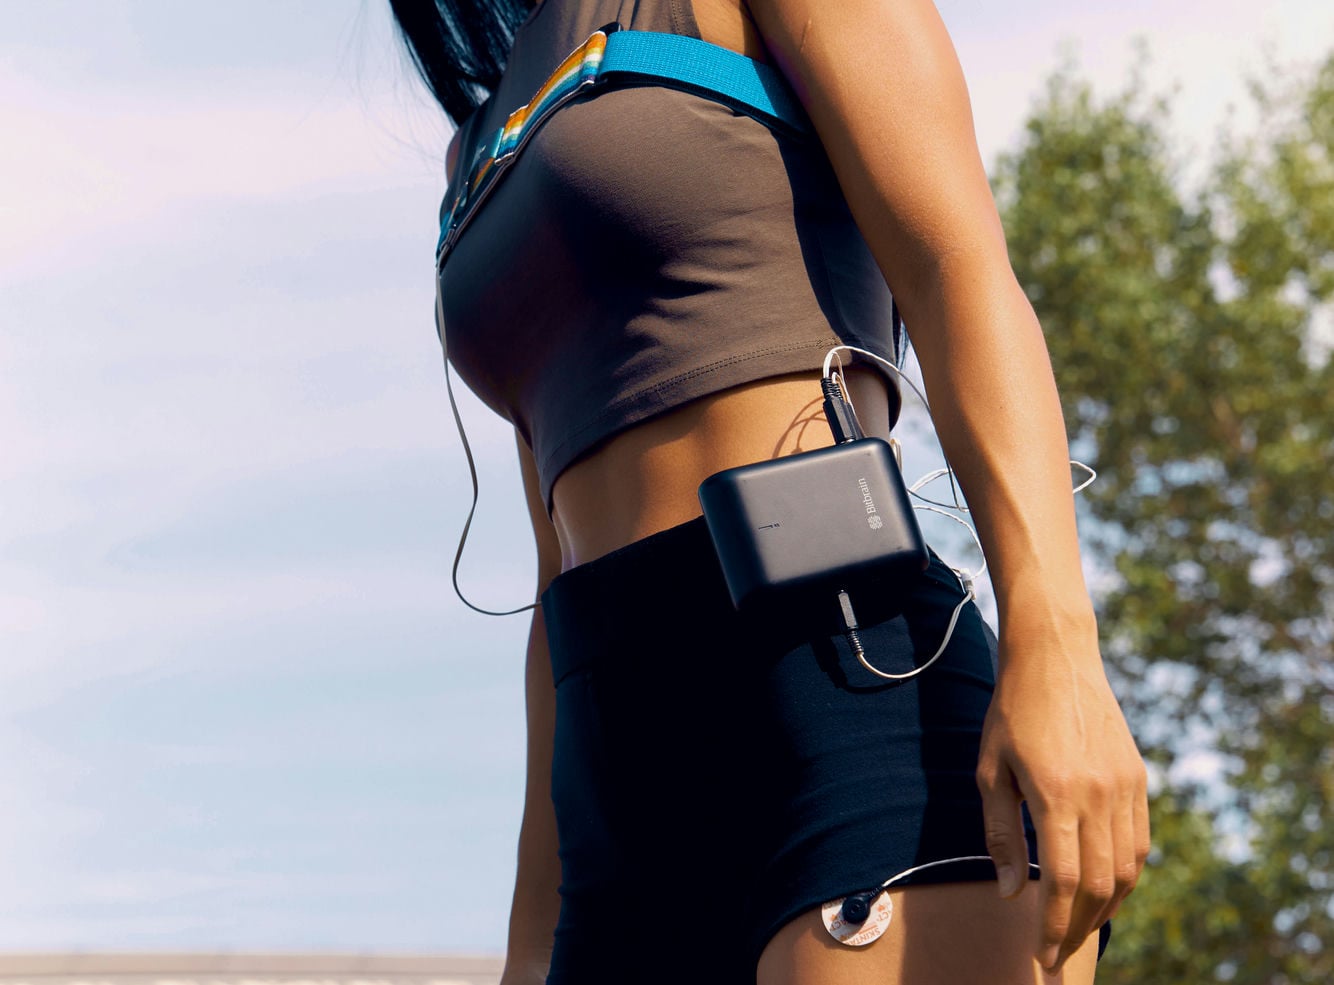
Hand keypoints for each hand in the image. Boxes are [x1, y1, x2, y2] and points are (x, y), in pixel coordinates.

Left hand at [976, 614, 1149, 972]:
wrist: (1056, 658)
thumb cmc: (1011, 712)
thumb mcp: (990, 770)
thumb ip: (1000, 834)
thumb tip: (1010, 893)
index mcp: (1056, 793)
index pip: (1062, 881)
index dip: (1053, 926)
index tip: (1041, 956)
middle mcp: (1099, 794)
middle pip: (1099, 885)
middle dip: (1078, 928)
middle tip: (1057, 952)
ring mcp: (1125, 787)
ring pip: (1127, 870)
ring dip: (1104, 908)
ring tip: (1078, 928)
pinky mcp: (1138, 778)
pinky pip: (1139, 843)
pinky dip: (1123, 876)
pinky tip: (1101, 889)